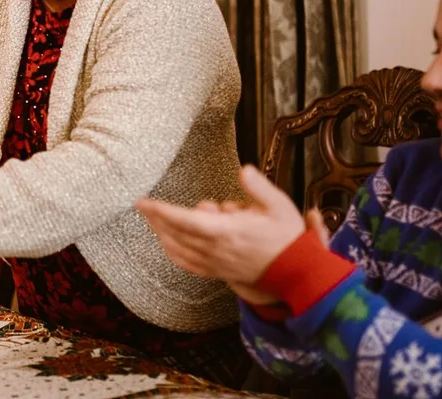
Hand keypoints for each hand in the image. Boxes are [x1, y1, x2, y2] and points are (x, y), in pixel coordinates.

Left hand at [134, 165, 305, 285]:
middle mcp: (216, 249)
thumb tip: (244, 170)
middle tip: (143, 206)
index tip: (143, 202)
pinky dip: (174, 255)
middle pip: (176, 234)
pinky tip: (167, 246)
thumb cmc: (288, 238)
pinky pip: (189, 266)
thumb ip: (258, 187)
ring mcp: (216, 263)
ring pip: (179, 250)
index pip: (185, 219)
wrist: (298, 272)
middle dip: (156, 219)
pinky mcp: (219, 272)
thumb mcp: (279, 205)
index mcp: (226, 231)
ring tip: (152, 221)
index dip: (161, 211)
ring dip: (162, 235)